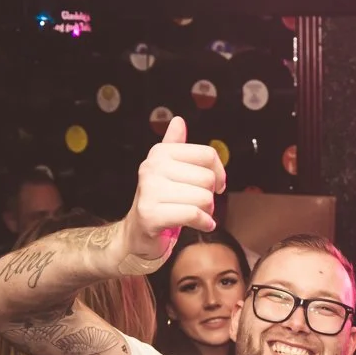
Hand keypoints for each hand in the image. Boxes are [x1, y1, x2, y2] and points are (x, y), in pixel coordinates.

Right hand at [118, 117, 224, 275]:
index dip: (219, 172)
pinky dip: (204, 223)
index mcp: (160, 153)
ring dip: (207, 211)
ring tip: (197, 214)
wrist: (136, 233)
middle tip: (199, 204)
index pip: (207, 155)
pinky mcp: (151, 214)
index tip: (216, 184)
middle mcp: (152, 167)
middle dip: (210, 196)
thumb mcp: (168, 170)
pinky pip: (193, 214)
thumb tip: (178, 121)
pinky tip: (202, 225)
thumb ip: (174, 146)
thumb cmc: (160, 200)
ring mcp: (149, 190)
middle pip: (207, 178)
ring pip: (203, 198)